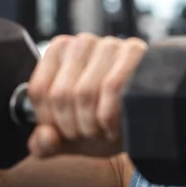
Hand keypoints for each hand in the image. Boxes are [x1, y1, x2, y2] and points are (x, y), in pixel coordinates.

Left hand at [26, 33, 146, 157]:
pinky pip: (111, 89)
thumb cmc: (104, 124)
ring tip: (101, 132)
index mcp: (58, 53)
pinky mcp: (134, 52)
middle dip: (72, 127)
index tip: (65, 131)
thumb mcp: (69, 137)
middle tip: (87, 135)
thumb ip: (44, 143)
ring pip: (84, 93)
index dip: (49, 121)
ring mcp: (109, 45)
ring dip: (91, 125)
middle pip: (60, 94)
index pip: (39, 90)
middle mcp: (82, 43)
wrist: (147, 121)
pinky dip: (109, 118)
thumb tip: (46, 136)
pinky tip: (115, 127)